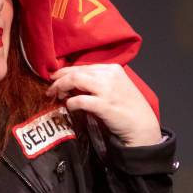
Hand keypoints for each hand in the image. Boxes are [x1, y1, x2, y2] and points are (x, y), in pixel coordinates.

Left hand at [45, 64, 161, 146]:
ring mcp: (107, 90)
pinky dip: (71, 103)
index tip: (55, 78)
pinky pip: (80, 100)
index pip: (82, 66)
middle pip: (76, 72)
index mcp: (112, 68)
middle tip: (50, 88)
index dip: (65, 72)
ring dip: (61, 87)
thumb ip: (97, 82)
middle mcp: (109, 75)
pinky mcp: (104, 105)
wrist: (142, 126)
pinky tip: (69, 107)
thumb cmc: (128, 108)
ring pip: (75, 80)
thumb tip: (73, 83)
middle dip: (59, 79)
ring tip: (55, 95)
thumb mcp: (115, 87)